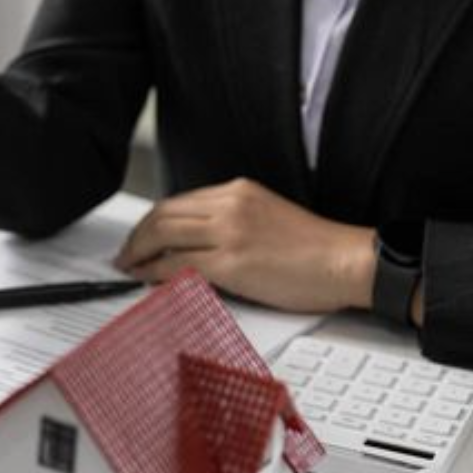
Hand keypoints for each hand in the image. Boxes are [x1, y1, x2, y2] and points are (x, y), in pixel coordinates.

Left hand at [117, 178, 376, 313]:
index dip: (151, 221)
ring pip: (164, 235)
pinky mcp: (232, 262)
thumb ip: (229, 222)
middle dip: (136, 236)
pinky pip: (178, 265)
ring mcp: (230, 232)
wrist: (348, 261)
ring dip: (138, 253)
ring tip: (130, 268)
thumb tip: (192, 244)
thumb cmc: (316, 250)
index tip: (140, 237)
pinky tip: (147, 280)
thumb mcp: (266, 218)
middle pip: (163, 214)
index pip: (179, 201)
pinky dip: (155, 273)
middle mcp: (230, 205)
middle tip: (125, 254)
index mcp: (238, 191)